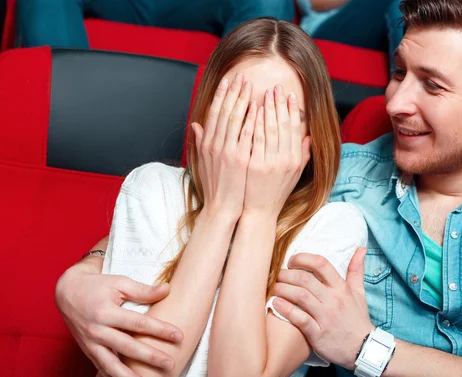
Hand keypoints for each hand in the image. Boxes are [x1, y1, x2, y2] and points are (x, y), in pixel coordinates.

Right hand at [55, 260, 183, 376]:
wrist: (67, 292)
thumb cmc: (97, 286)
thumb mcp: (119, 283)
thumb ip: (143, 290)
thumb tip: (168, 289)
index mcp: (107, 312)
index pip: (139, 323)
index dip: (160, 330)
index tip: (179, 336)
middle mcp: (97, 330)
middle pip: (128, 347)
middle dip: (150, 357)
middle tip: (170, 364)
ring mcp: (91, 343)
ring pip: (112, 365)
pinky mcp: (87, 350)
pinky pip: (101, 368)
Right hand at [192, 73, 257, 219]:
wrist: (221, 207)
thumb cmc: (216, 186)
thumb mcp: (204, 162)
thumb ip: (200, 142)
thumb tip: (195, 125)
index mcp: (207, 143)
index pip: (214, 113)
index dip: (221, 95)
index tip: (228, 81)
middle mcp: (215, 145)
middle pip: (224, 111)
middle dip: (233, 92)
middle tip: (241, 76)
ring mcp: (227, 152)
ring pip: (235, 119)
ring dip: (243, 100)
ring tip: (251, 85)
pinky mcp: (240, 160)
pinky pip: (247, 135)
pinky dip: (252, 119)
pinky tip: (258, 108)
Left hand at [243, 85, 310, 218]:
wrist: (259, 211)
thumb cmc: (276, 192)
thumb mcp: (294, 174)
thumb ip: (302, 154)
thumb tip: (309, 136)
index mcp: (295, 160)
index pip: (295, 129)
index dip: (293, 110)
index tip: (290, 95)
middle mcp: (286, 160)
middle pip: (284, 125)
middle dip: (280, 104)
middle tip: (276, 87)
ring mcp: (270, 163)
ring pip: (271, 129)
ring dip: (268, 109)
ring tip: (265, 93)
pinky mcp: (256, 165)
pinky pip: (256, 139)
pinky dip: (256, 122)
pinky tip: (254, 110)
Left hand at [272, 248, 374, 369]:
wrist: (364, 350)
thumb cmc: (357, 319)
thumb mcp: (360, 293)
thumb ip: (356, 270)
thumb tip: (360, 248)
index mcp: (341, 288)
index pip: (321, 264)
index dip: (303, 258)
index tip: (292, 260)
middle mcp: (333, 300)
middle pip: (305, 279)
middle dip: (286, 274)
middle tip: (276, 275)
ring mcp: (325, 317)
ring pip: (300, 296)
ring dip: (282, 289)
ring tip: (273, 288)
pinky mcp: (318, 334)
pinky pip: (300, 319)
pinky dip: (286, 310)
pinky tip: (275, 304)